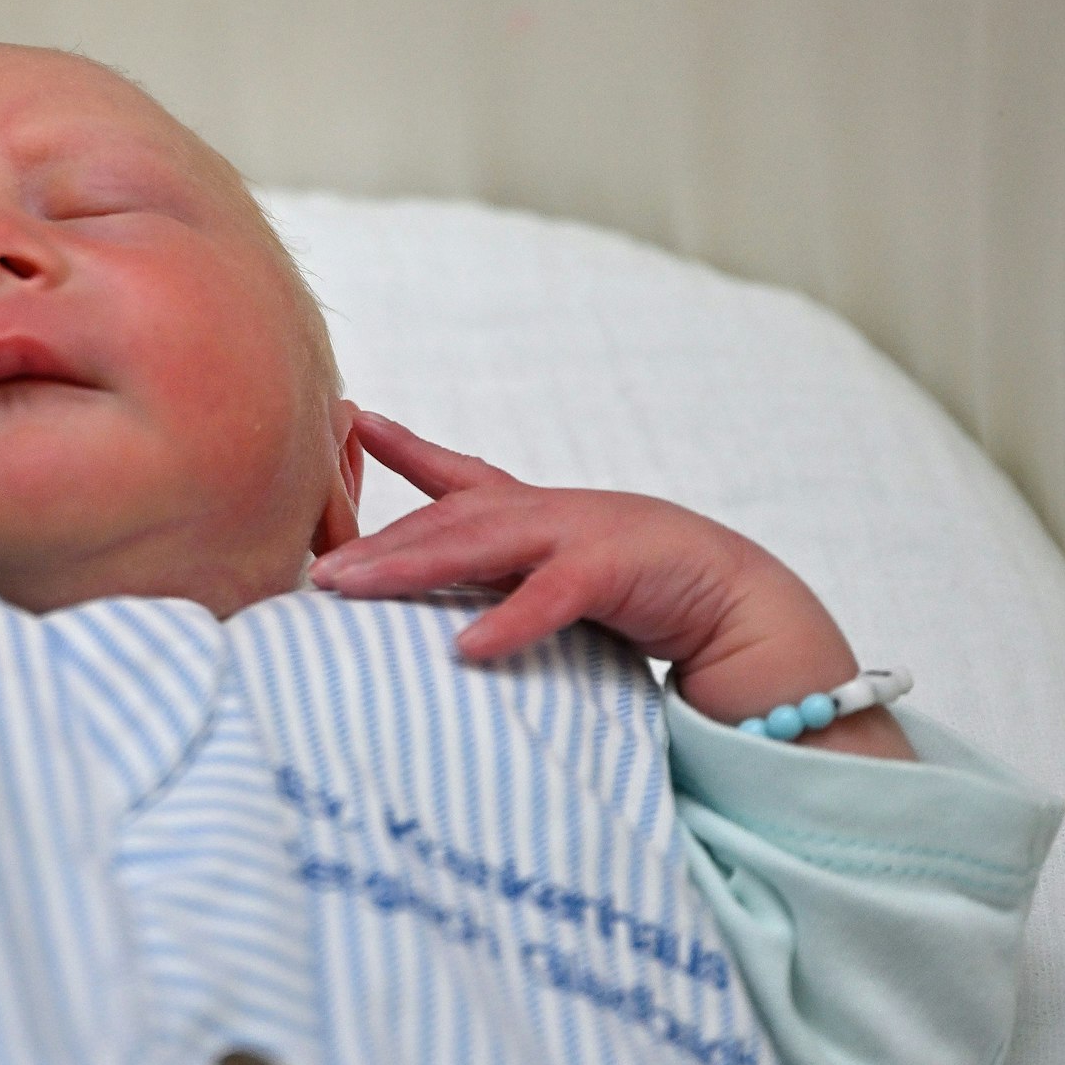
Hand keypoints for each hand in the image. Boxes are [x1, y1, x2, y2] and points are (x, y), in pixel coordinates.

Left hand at [310, 412, 912, 757]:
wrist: (748, 608)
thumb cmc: (648, 600)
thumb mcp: (564, 581)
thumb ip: (509, 585)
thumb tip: (443, 618)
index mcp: (540, 513)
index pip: (458, 475)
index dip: (401, 446)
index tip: (350, 415)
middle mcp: (552, 513)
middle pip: (446, 521)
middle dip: (377, 543)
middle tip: (316, 572)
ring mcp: (584, 534)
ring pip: (479, 547)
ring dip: (411, 569)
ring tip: (352, 590)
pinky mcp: (619, 571)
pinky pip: (552, 598)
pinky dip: (509, 622)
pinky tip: (465, 650)